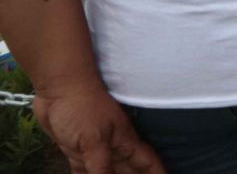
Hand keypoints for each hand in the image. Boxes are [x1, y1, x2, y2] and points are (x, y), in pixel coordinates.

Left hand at [35, 83, 165, 173]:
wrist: (60, 88)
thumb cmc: (83, 108)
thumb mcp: (94, 141)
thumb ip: (101, 167)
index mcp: (125, 143)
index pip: (148, 163)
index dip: (158, 173)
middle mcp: (114, 149)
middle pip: (130, 171)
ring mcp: (94, 150)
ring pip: (107, 172)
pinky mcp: (75, 150)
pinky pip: (83, 171)